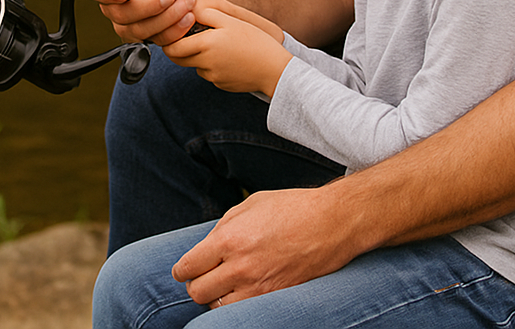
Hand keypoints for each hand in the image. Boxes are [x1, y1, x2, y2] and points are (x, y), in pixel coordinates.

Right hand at [83, 0, 209, 45]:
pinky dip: (173, 31)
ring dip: (163, 18)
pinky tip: (187, 18)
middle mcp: (116, 5)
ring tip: (185, 3)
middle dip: (145, 6)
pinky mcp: (149, 37)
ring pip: (137, 30)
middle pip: (117, 14)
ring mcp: (131, 24)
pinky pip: (155, 40)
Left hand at [162, 3, 289, 95]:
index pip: (173, 47)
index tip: (172, 33)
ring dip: (198, 57)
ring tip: (218, 46)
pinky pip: (209, 74)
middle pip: (179, 59)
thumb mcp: (232, 22)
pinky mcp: (221, 85)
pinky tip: (229, 58)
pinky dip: (213, 66)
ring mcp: (213, 77)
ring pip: (195, 66)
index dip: (169, 41)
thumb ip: (208, 15)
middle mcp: (206, 63)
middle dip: (178, 49)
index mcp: (207, 44)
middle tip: (187, 37)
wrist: (275, 70)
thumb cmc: (256, 42)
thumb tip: (189, 10)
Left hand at [172, 186, 360, 306]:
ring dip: (217, 297)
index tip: (184, 270)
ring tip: (225, 284)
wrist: (333, 222)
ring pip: (217, 307)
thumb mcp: (250, 204)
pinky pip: (243, 311)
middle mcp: (240, 266)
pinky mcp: (276, 297)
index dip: (182, 270)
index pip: (189, 267)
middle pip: (198, 292)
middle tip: (204, 276)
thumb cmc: (292, 207)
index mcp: (229, 239)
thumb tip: (206, 246)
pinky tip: (243, 290)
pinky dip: (237, 304)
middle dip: (196, 284)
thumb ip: (223, 227)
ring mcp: (259, 286)